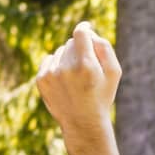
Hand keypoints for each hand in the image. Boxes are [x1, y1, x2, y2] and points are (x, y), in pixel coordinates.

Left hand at [36, 21, 120, 139]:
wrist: (83, 125)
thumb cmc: (101, 97)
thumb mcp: (113, 73)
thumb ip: (104, 47)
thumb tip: (88, 31)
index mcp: (87, 65)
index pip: (81, 33)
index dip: (84, 29)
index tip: (86, 28)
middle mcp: (67, 68)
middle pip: (71, 43)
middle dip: (79, 51)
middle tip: (86, 71)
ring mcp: (52, 74)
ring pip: (60, 52)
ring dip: (68, 61)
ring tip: (76, 82)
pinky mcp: (41, 80)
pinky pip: (49, 60)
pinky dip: (56, 67)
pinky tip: (64, 83)